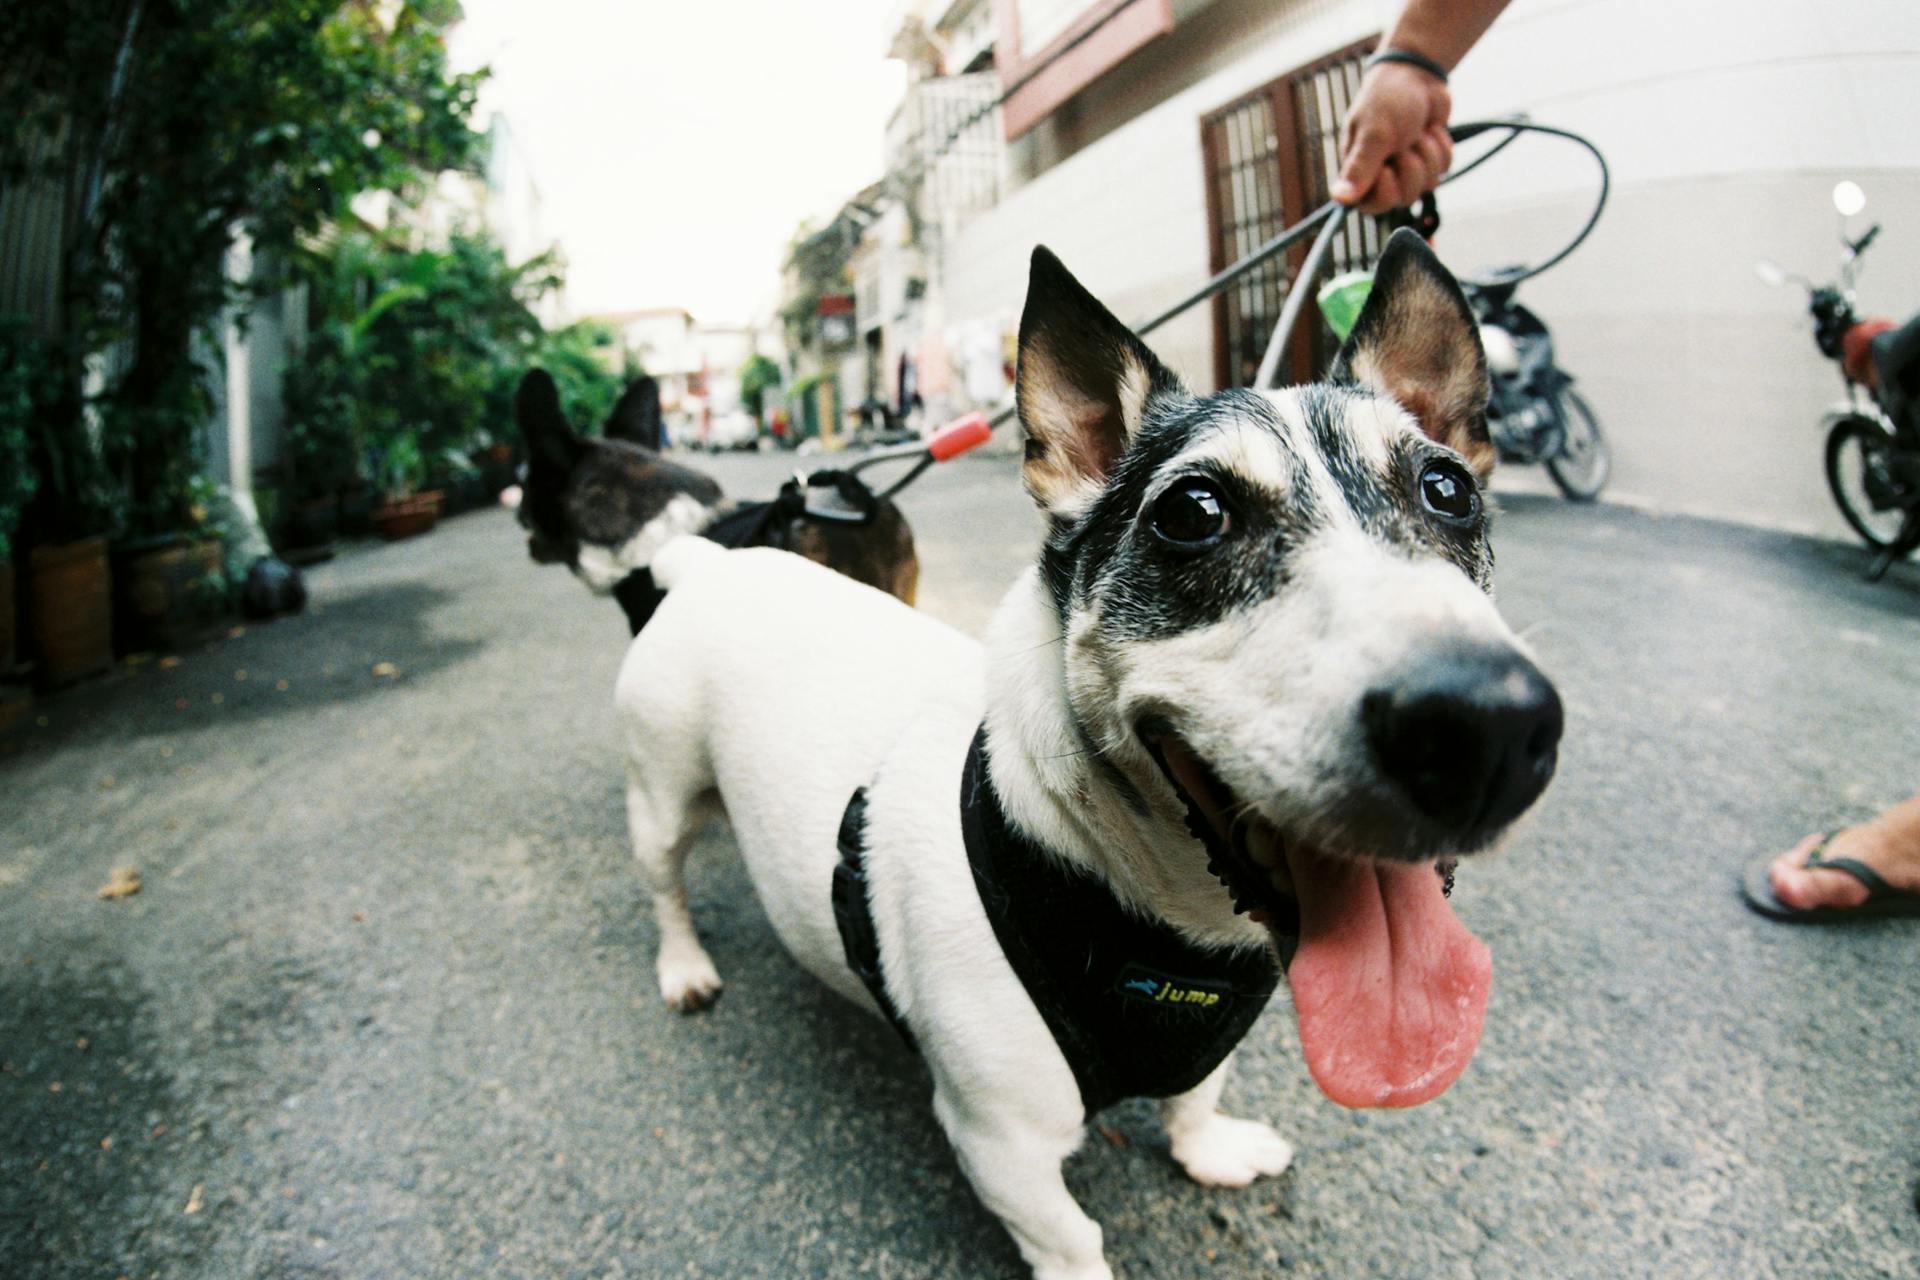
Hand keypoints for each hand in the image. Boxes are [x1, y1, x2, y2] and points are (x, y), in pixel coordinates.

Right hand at [1331, 61, 1453, 214]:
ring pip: (1427, 185)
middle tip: (1405, 144)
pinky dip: (1440, 148)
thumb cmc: (1387, 99)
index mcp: (1359, 172)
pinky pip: (1442, 169)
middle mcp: (1381, 176)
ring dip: (1427, 154)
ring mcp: (1407, 170)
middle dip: (1411, 168)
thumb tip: (1339, 198)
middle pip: (1404, 198)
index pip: (1371, 206)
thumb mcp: (1374, 133)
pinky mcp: (1429, 161)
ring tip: (1417, 132)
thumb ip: (1359, 168)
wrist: (1417, 74)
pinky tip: (1429, 130)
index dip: (1385, 192)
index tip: (1387, 168)